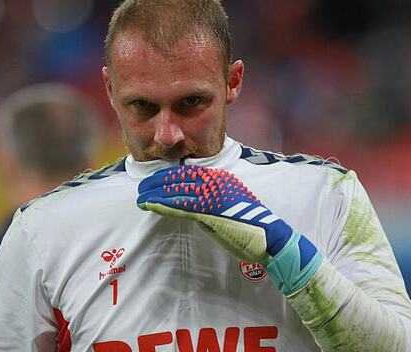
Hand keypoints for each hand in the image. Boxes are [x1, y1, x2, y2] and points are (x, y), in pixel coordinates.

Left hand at [137, 165, 321, 293]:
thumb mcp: (226, 207)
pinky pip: (183, 206)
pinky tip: (152, 206)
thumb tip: (186, 203)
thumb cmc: (248, 227)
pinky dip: (164, 205)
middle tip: (141, 188)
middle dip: (157, 183)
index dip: (167, 176)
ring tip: (140, 198)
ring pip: (178, 191)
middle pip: (180, 178)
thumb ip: (207, 203)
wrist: (270, 238)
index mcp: (221, 178)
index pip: (188, 172)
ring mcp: (215, 195)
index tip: (152, 181)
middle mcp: (217, 182)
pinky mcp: (213, 211)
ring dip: (156, 194)